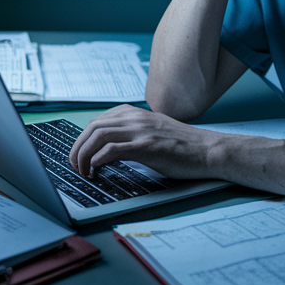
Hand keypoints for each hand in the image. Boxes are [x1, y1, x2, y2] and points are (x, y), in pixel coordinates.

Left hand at [69, 106, 217, 178]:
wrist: (208, 150)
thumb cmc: (183, 146)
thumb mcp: (153, 132)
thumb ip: (133, 134)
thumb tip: (110, 150)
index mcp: (135, 113)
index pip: (97, 122)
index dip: (82, 140)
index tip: (79, 155)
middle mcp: (135, 118)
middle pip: (93, 127)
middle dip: (77, 147)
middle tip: (75, 165)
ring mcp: (141, 131)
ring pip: (98, 136)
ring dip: (84, 154)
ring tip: (83, 170)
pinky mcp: (147, 146)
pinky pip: (112, 150)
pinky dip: (97, 159)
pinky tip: (96, 170)